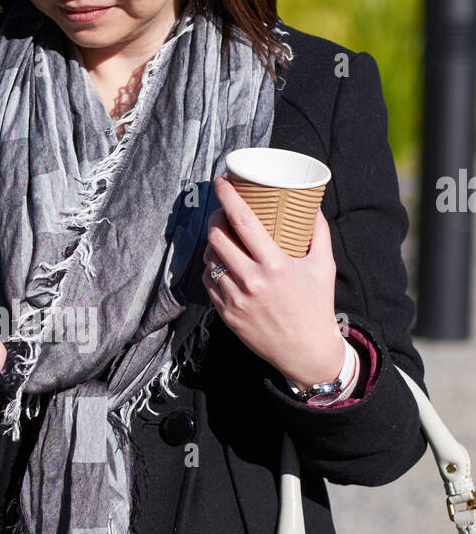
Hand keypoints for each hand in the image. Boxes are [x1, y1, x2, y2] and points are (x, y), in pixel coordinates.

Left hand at [201, 175, 345, 388]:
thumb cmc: (316, 306)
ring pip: (210, 259)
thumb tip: (311, 204)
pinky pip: (209, 282)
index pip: (242, 221)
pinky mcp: (225, 314)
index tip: (221, 181)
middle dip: (215, 217)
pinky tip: (221, 262)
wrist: (305, 352)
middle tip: (222, 210)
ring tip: (222, 235)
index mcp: (275, 265)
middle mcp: (251, 281)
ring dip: (212, 242)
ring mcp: (234, 299)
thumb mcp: (324, 266)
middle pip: (217, 237)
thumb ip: (318, 232)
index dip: (227, 196)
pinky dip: (213, 267)